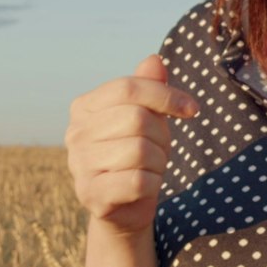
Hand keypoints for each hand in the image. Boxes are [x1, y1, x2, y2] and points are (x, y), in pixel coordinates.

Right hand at [65, 53, 197, 234]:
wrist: (125, 206)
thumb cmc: (137, 155)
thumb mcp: (146, 116)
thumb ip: (148, 88)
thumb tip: (154, 60)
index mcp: (84, 106)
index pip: (128, 88)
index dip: (166, 95)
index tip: (192, 109)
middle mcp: (75, 133)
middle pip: (137, 118)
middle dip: (162, 135)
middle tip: (160, 149)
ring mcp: (78, 164)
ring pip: (140, 151)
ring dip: (159, 162)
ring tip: (150, 168)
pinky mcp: (90, 194)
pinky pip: (138, 181)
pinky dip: (153, 184)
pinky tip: (145, 187)